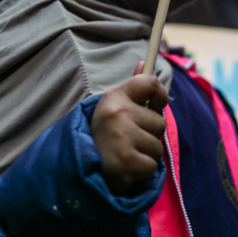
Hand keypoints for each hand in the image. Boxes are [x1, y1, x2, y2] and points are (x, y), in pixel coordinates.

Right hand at [90, 70, 167, 194]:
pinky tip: (124, 169)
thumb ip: (133, 89)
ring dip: (145, 156)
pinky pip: (151, 166)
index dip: (160, 93)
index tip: (156, 103)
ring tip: (124, 155)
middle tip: (127, 141)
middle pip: (159, 122)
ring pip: (156, 147)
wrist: (77, 167)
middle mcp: (118, 113)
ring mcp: (122, 137)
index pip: (149, 83)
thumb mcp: (113, 108)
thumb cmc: (102, 136)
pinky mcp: (127, 161)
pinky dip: (141, 172)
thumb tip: (145, 64)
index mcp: (114, 98)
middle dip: (148, 135)